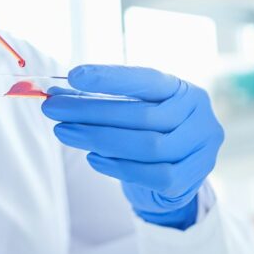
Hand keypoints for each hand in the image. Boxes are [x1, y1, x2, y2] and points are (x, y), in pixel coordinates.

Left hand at [42, 65, 223, 228]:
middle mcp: (198, 113)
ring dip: (99, 139)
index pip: (146, 79)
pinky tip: (93, 158)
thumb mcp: (130, 110)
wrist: (174, 175)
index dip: (110, 78)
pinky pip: (154, 174)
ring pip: (147, 145)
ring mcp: (201, 146)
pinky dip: (120, 167)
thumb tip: (57, 95)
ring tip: (64, 132)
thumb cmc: (147, 133)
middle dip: (91, 111)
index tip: (73, 76)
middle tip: (52, 109)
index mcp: (181, 88)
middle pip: (141, 114)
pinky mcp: (193, 177)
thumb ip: (101, 100)